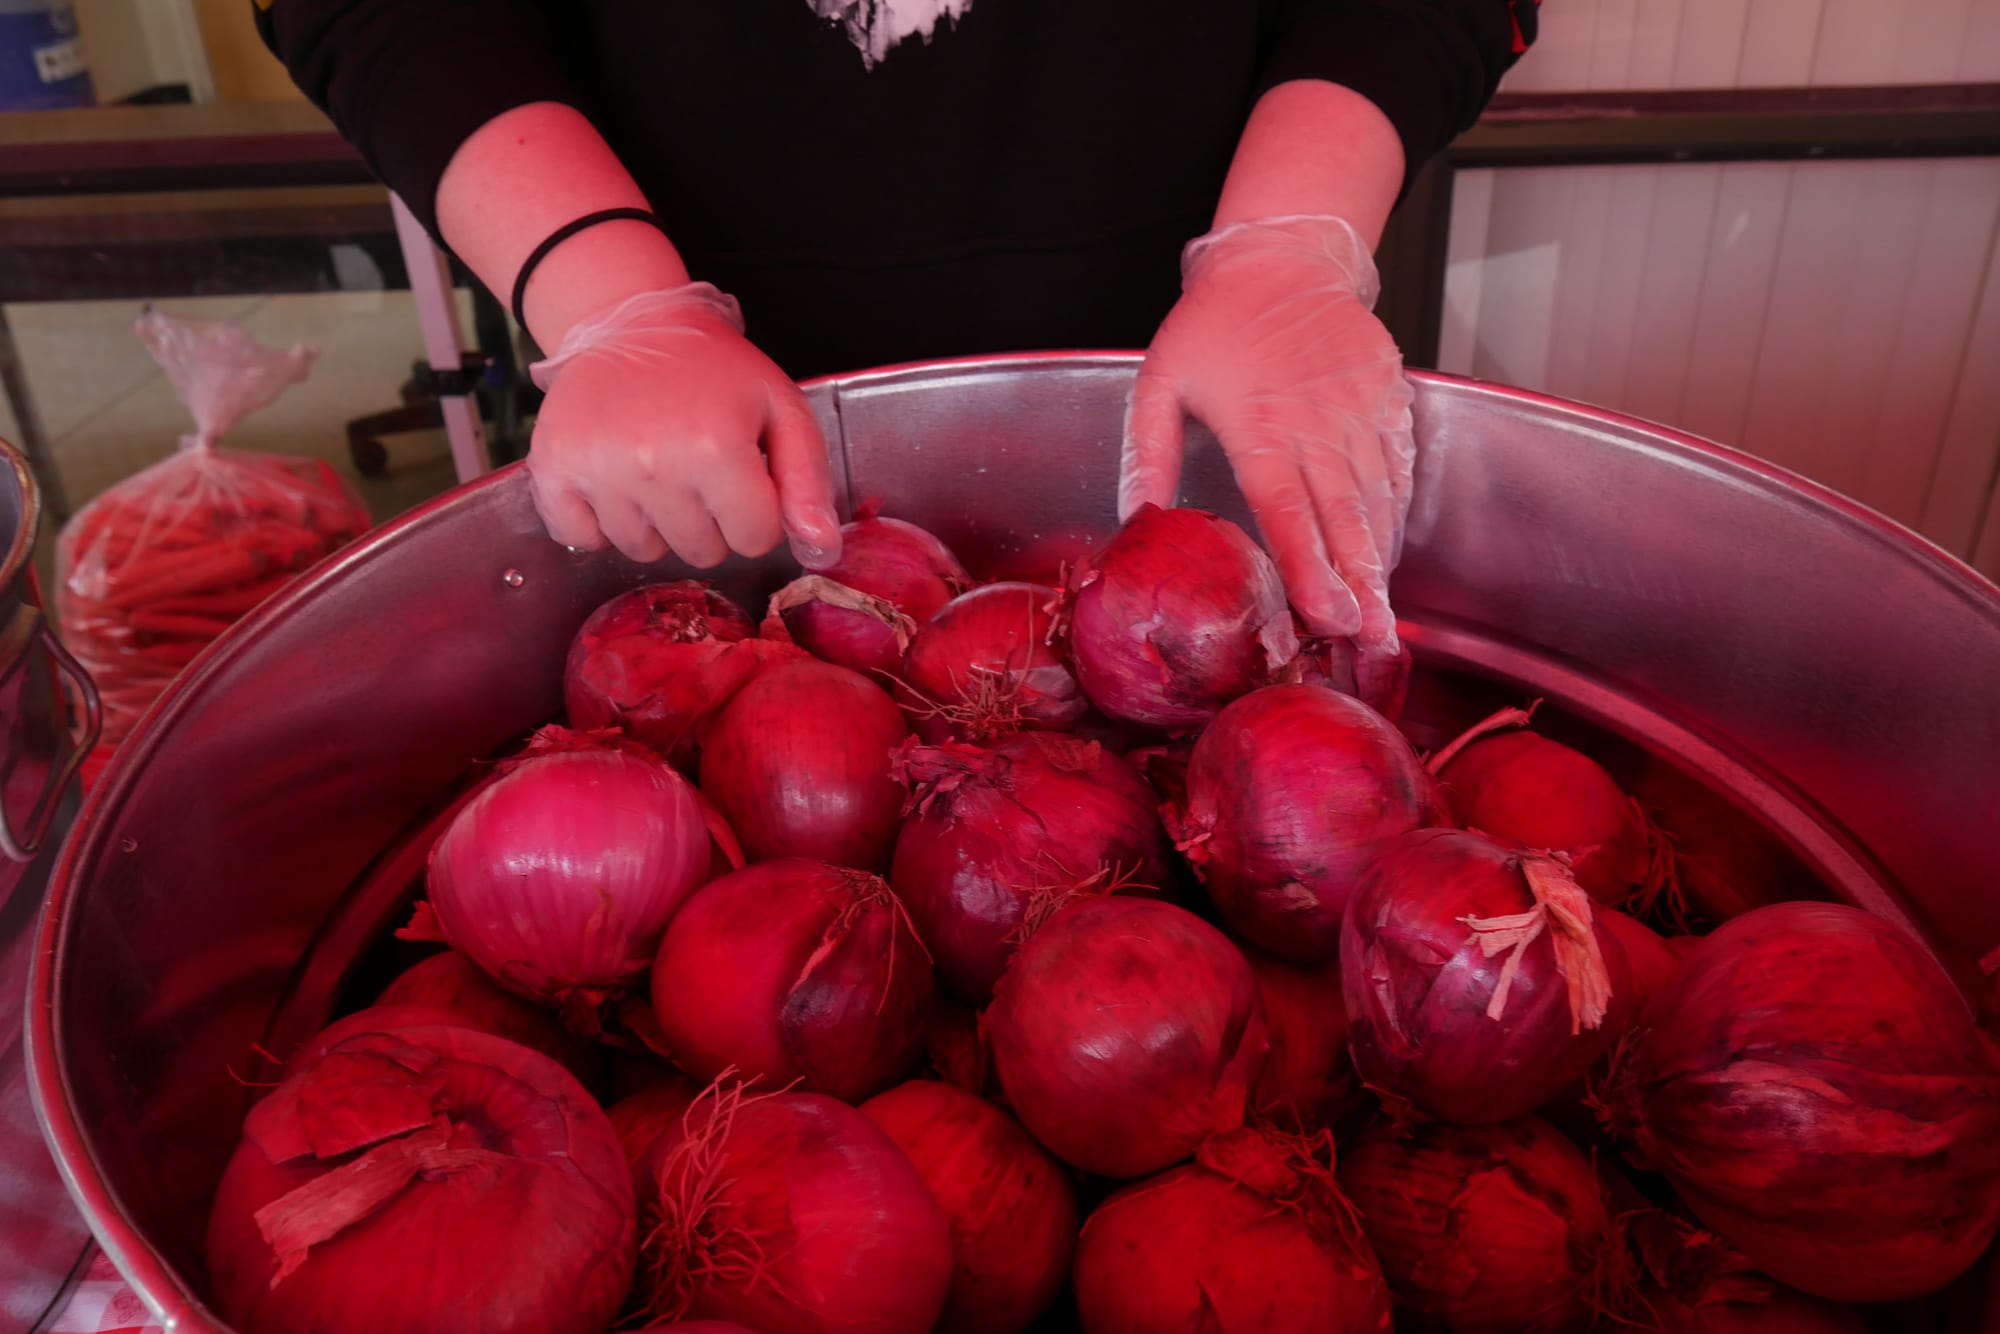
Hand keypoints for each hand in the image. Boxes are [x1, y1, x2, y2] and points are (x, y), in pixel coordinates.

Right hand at [526, 285, 842, 567]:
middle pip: (702, 551)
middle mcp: (654, 464)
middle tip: (696, 466)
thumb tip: (821, 551)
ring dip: (656, 522)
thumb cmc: (715, 370)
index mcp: (716, 449)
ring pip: (644, 550)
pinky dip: (597, 523)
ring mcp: (598, 470)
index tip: (741, 475)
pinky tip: (614, 482)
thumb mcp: (781, 409)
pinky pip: (582, 538)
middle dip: (709, 520)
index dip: (755, 512)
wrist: (632, 323)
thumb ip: (808, 482)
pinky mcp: (553, 470)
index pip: (755, 539)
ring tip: (656, 466)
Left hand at [1121, 214, 1416, 682]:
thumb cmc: (1213, 324)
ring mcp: (1360, 410)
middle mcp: (1318, 422)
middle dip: (1361, 588)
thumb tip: (1135, 521)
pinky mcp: (1388, 398)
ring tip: (1382, 620)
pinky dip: (1394, 515)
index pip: (1289, 512)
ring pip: (1378, 501)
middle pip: (1345, 520)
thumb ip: (1146, 454)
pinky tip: (1385, 558)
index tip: (1326, 616)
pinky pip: (1398, 468)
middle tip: (1372, 643)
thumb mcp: (1158, 382)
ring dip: (1379, 563)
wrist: (1280, 258)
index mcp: (1261, 426)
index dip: (1310, 568)